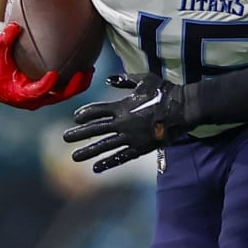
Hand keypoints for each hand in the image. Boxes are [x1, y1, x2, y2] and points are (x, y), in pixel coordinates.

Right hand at [0, 22, 93, 110]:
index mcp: (21, 93)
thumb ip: (4, 42)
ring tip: (88, 71)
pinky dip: (76, 81)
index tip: (53, 74)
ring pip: (64, 94)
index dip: (45, 85)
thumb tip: (12, 26)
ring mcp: (43, 97)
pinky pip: (65, 89)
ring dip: (78, 85)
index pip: (36, 91)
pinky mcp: (49, 93)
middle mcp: (35, 98)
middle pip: (57, 96)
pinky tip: (85, 67)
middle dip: (70, 87)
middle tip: (80, 74)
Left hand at [63, 73, 192, 172]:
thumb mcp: (144, 80)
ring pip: (104, 145)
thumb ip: (125, 80)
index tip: (76, 118)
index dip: (84, 114)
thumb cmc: (165, 92)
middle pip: (95, 129)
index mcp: (121, 106)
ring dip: (88, 151)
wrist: (182, 109)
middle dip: (79, 134)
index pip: (96, 111)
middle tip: (65, 138)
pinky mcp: (140, 148)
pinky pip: (121, 156)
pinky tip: (96, 168)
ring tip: (75, 157)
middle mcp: (122, 123)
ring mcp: (130, 137)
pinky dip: (108, 162)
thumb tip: (109, 79)